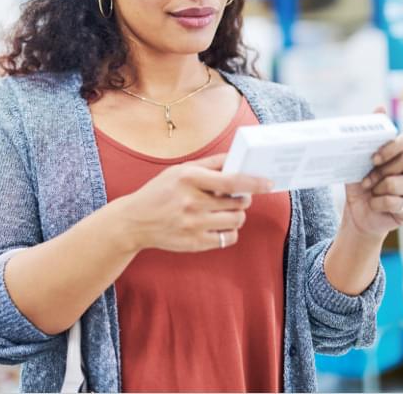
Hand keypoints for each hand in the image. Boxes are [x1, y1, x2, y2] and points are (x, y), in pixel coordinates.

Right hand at [121, 153, 271, 252]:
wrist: (134, 221)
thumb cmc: (160, 191)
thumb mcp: (180, 170)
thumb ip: (210, 164)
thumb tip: (237, 159)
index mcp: (189, 178)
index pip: (232, 180)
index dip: (254, 182)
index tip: (268, 182)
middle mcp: (192, 202)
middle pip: (238, 202)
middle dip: (243, 198)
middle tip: (237, 196)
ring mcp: (194, 224)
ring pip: (236, 220)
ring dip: (238, 214)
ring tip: (227, 210)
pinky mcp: (194, 243)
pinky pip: (228, 238)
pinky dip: (229, 230)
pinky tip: (218, 224)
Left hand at [343, 107, 402, 239]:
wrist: (358, 213)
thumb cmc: (362, 183)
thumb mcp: (360, 158)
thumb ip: (371, 134)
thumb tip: (380, 107)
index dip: (394, 145)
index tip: (374, 157)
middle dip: (380, 170)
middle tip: (367, 179)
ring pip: (397, 182)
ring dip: (376, 188)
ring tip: (371, 191)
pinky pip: (394, 202)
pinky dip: (377, 203)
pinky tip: (375, 204)